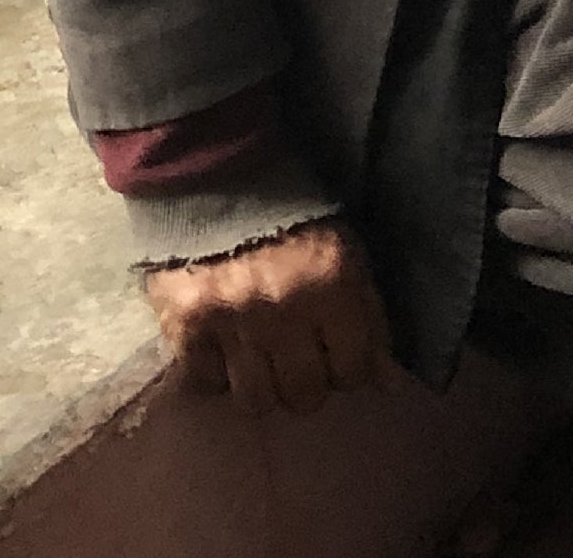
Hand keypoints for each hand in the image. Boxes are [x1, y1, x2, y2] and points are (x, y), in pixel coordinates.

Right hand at [143, 218, 391, 415]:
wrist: (216, 172)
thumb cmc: (294, 212)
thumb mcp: (347, 249)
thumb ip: (369, 313)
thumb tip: (387, 382)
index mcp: (333, 283)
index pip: (354, 370)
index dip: (349, 366)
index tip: (339, 354)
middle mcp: (284, 308)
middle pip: (304, 395)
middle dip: (307, 381)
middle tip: (299, 357)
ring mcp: (231, 321)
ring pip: (256, 401)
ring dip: (262, 384)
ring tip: (260, 357)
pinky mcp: (185, 326)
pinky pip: (205, 384)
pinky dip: (215, 373)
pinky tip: (221, 347)